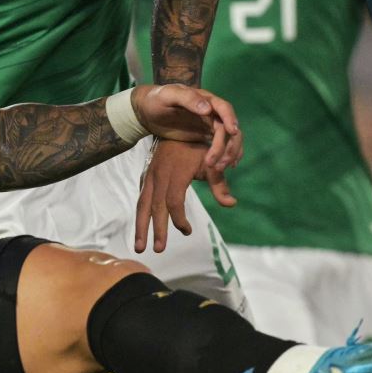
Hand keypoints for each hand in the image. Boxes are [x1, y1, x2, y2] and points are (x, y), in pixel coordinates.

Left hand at [130, 83, 243, 169]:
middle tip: (214, 164)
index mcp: (205, 99)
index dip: (230, 119)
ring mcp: (209, 125)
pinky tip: (224, 168)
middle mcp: (212, 112)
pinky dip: (226, 156)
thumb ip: (187, 98)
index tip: (232, 132)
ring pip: (229, 139)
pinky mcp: (205, 137)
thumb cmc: (156, 100)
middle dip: (226, 146)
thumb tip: (207, 109)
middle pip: (228, 129)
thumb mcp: (168, 95)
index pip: (224, 108)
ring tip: (218, 169)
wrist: (146, 111)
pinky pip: (221, 146)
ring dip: (228, 154)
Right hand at [134, 138, 236, 254]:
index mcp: (175, 172)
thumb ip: (220, 185)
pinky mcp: (146, 175)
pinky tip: (141, 227)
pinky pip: (141, 197)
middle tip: (158, 250)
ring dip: (140, 226)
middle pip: (154, 206)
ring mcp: (150, 174)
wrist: (178, 122)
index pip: (173, 202)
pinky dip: (141, 213)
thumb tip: (232, 203)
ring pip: (142, 203)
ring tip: (139, 246)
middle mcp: (159, 174)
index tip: (188, 231)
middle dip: (155, 230)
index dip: (178, 219)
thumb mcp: (212, 164)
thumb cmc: (199, 147)